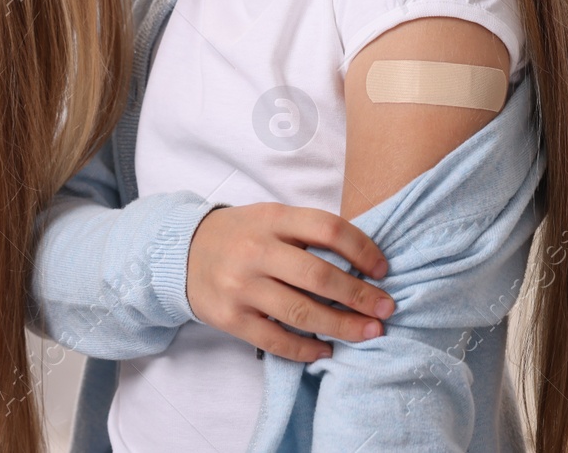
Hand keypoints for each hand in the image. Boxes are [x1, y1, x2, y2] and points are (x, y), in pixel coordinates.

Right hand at [186, 202, 393, 362]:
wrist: (181, 253)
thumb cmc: (240, 235)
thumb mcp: (270, 218)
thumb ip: (307, 233)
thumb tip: (363, 263)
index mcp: (272, 219)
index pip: (327, 229)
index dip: (362, 249)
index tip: (383, 269)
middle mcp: (255, 251)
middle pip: (318, 276)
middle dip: (360, 296)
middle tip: (386, 309)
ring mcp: (240, 286)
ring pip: (301, 312)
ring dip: (342, 326)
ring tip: (369, 332)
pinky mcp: (229, 317)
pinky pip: (275, 340)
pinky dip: (305, 349)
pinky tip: (326, 349)